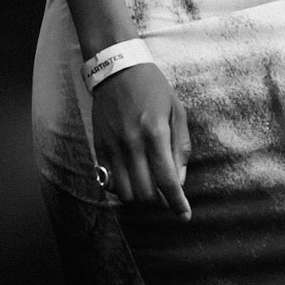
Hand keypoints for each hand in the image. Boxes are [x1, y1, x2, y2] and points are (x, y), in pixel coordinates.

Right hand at [92, 63, 191, 217]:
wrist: (117, 69)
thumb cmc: (152, 87)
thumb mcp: (176, 110)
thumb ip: (180, 147)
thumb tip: (179, 180)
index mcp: (155, 133)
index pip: (166, 180)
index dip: (177, 203)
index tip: (184, 215)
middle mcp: (132, 144)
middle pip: (145, 193)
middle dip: (160, 201)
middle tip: (168, 195)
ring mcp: (112, 147)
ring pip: (125, 193)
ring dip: (140, 197)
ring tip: (150, 187)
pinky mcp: (99, 148)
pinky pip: (109, 182)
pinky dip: (122, 189)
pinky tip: (133, 179)